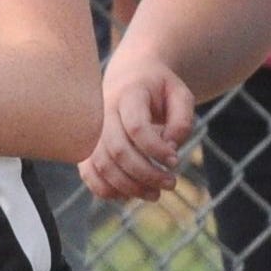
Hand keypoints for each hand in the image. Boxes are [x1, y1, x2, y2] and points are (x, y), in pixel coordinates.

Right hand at [84, 56, 195, 202]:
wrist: (129, 75)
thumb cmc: (159, 88)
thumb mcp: (181, 95)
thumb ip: (182, 121)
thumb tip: (169, 150)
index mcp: (128, 94)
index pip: (136, 127)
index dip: (157, 149)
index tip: (175, 160)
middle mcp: (103, 112)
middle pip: (118, 150)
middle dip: (147, 174)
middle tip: (171, 183)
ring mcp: (92, 129)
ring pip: (103, 165)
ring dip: (129, 186)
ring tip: (155, 194)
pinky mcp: (88, 146)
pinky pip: (88, 172)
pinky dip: (106, 189)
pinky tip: (128, 194)